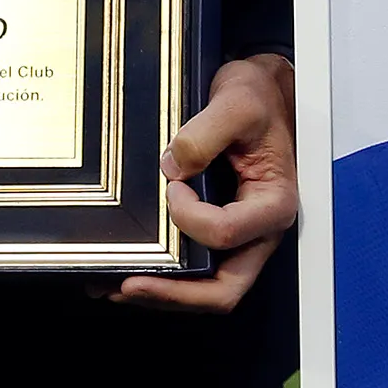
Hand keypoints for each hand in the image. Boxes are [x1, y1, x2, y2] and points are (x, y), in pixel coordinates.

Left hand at [114, 54, 296, 314]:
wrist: (263, 93)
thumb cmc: (259, 99)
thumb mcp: (237, 103)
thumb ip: (205, 134)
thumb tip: (173, 169)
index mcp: (273, 204)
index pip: (227, 232)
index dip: (189, 217)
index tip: (172, 186)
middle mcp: (259, 231)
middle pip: (223, 289)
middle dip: (175, 294)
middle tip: (129, 285)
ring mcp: (240, 238)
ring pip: (206, 289)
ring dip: (163, 294)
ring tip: (114, 286)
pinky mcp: (219, 234)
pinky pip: (195, 270)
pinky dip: (163, 279)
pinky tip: (126, 272)